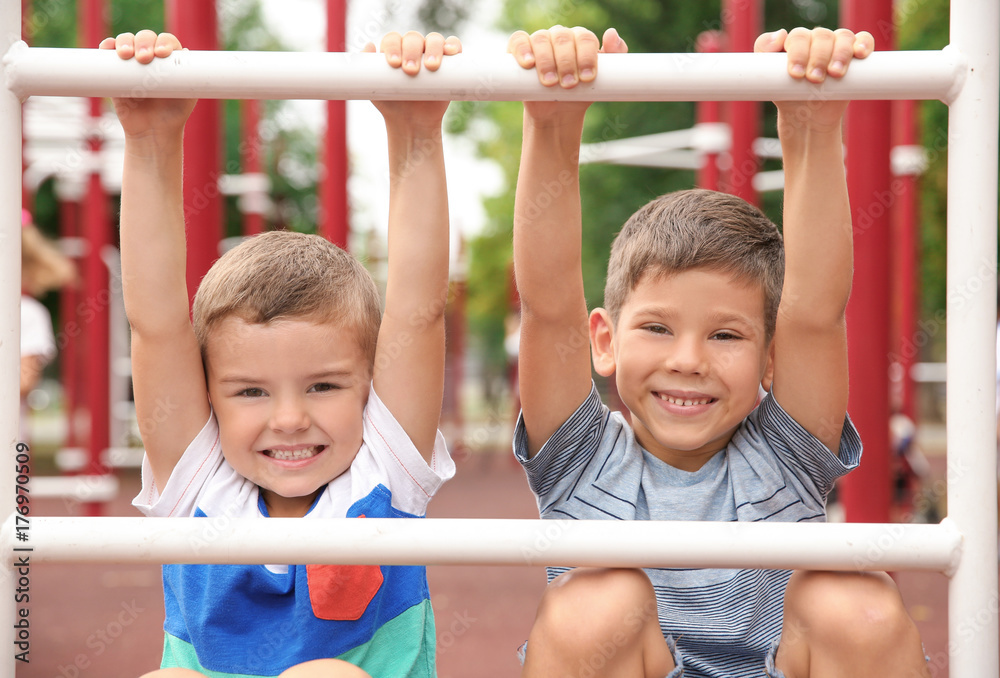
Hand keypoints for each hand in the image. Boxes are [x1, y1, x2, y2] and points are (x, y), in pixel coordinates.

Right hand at [99, 30, 196, 140]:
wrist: (152, 132)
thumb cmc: (173, 114)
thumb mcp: (187, 96)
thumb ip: (190, 78)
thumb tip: (187, 52)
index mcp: (169, 60)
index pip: (166, 41)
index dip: (164, 42)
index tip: (162, 54)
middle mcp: (150, 57)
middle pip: (145, 37)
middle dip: (144, 42)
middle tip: (144, 58)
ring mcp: (131, 63)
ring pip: (126, 41)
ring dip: (125, 41)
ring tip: (127, 55)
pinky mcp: (114, 71)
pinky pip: (108, 53)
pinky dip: (107, 46)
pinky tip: (108, 47)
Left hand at [364, 31, 460, 126]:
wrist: (412, 123)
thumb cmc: (391, 104)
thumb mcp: (374, 89)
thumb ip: (366, 69)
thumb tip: (369, 45)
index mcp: (395, 50)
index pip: (394, 39)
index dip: (394, 47)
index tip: (393, 64)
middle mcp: (413, 48)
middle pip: (413, 38)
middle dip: (411, 51)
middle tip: (410, 71)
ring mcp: (432, 54)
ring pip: (434, 39)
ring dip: (433, 48)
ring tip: (430, 67)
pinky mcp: (450, 63)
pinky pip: (454, 46)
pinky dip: (454, 45)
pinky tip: (451, 52)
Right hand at [508, 26, 626, 122]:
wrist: (558, 113)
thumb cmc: (580, 94)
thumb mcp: (602, 80)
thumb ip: (615, 57)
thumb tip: (611, 33)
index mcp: (580, 39)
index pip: (585, 38)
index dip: (586, 56)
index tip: (588, 78)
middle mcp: (560, 36)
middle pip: (563, 37)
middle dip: (567, 62)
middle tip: (569, 85)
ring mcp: (539, 42)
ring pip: (542, 39)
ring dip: (546, 60)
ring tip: (550, 83)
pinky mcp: (520, 52)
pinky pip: (518, 41)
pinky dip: (522, 49)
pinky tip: (528, 63)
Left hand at [756, 27, 873, 132]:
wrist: (807, 118)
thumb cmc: (788, 96)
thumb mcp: (769, 79)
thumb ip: (764, 53)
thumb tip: (780, 34)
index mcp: (796, 43)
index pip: (799, 37)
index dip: (798, 53)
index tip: (795, 74)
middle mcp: (817, 41)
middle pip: (821, 36)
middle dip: (818, 58)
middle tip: (814, 79)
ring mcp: (837, 47)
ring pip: (843, 36)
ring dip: (840, 53)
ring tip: (834, 74)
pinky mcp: (855, 56)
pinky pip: (863, 40)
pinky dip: (864, 43)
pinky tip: (860, 54)